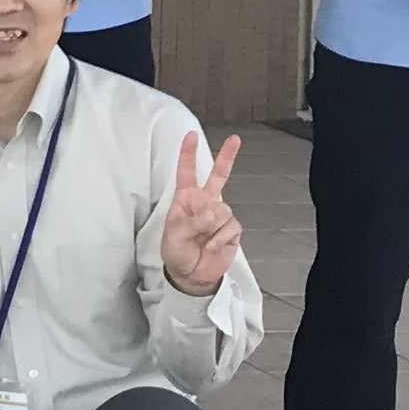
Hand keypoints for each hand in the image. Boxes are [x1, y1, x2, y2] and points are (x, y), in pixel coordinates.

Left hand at [160, 130, 245, 296]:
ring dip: (210, 227)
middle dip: (227, 156)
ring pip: (222, 209)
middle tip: (235, 139)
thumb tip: (212, 213)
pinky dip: (219, 238)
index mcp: (185, 199)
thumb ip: (191, 221)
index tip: (191, 135)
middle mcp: (204, 202)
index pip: (186, 172)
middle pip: (218, 175)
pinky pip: (230, 227)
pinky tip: (211, 246)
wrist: (191, 274)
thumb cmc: (177, 252)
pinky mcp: (232, 229)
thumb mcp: (174, 235)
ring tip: (201, 239)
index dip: (187, 153)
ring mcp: (219, 215)